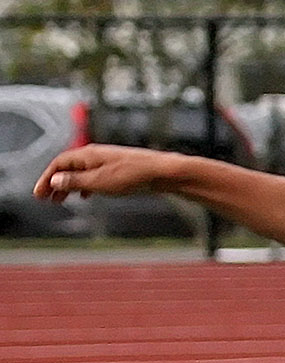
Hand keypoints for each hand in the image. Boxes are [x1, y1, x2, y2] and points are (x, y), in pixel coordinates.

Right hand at [34, 145, 179, 202]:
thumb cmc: (132, 176)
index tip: (38, 194)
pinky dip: (84, 186)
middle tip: (46, 199)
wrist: (161, 172)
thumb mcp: (99, 182)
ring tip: (61, 200)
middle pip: (67, 168)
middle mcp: (93, 155)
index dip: (46, 179)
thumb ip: (76, 182)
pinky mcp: (117, 169)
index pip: (58, 164)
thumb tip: (55, 180)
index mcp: (86, 155)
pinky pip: (93, 176)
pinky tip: (86, 196)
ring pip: (80, 173)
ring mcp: (105, 161)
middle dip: (54, 184)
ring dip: (68, 186)